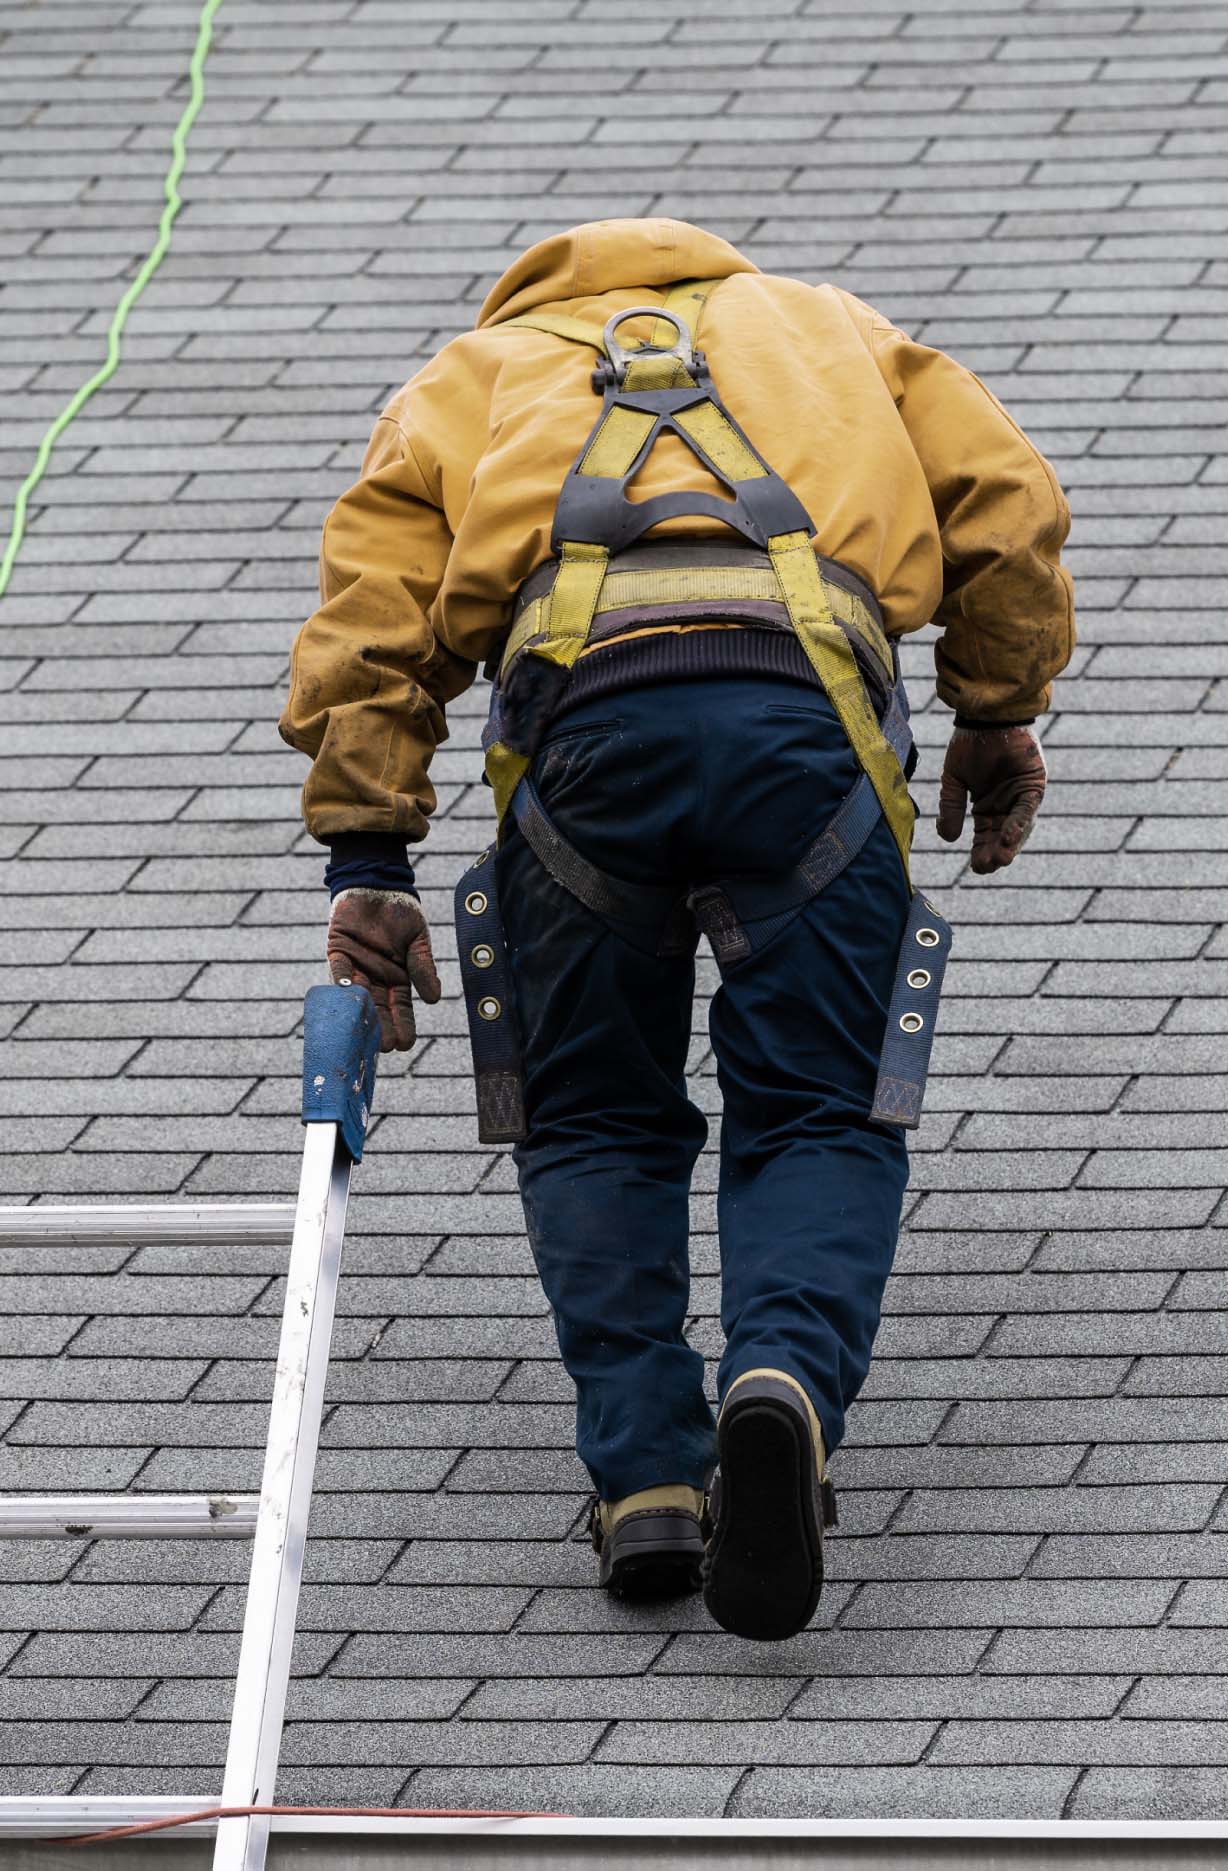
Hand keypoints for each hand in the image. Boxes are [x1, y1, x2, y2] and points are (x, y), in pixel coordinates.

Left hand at [326, 888, 440, 1051]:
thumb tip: (435, 999)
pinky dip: (342, 983)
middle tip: (385, 1048)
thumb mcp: (418, 941)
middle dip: (382, 1028)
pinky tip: (348, 999)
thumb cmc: (402, 912)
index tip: (406, 1044)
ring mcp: (356, 967)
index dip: (403, 1025)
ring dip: (362, 1015)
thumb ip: (423, 968)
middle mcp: (376, 978)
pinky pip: (339, 970)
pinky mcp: (338, 952)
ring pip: (359, 997)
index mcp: (397, 978)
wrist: (379, 883)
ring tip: (366, 1034)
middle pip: (378, 1009)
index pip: (401, 1009)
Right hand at [936, 723, 1046, 874]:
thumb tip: (947, 838)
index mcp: (987, 805)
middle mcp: (1006, 804)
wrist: (985, 716)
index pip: (985, 835)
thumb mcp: (954, 780)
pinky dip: (1020, 822)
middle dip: (995, 853)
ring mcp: (1021, 796)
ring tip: (1000, 860)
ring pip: (1018, 827)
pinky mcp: (1033, 785)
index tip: (975, 868)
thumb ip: (951, 807)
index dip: (981, 851)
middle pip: (1003, 836)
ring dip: (1010, 844)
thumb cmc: (968, 744)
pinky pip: (1027, 808)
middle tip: (986, 868)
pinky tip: (1009, 837)